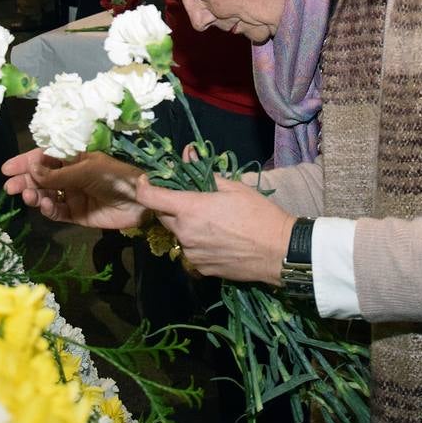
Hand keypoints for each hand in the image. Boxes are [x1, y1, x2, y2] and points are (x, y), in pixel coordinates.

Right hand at [2, 148, 148, 228]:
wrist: (140, 201)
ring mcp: (72, 196)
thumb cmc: (115, 176)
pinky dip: (48, 210)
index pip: (44, 158)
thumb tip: (31, 170)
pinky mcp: (77, 214)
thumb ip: (58, 174)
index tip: (7, 169)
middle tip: (11, 188)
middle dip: (25, 181)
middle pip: (41, 178)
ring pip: (46, 196)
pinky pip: (57, 212)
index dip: (26, 162)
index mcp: (73, 159)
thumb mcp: (86, 170)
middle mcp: (70, 177)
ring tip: (29, 197)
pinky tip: (45, 206)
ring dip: (35, 196)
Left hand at [135, 176, 294, 284]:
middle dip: (171, 206)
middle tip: (192, 200)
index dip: (143, 186)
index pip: (149, 197)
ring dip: (186, 226)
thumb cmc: (258, 214)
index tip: (147, 180)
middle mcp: (184, 233)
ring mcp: (191, 254)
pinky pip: (190, 251)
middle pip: (163, 216)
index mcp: (190, 208)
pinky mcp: (200, 269)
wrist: (279, 251)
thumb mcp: (234, 187)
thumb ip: (204, 173)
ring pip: (178, 235)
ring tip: (212, 223)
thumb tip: (187, 153)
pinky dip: (197, 243)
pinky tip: (218, 240)